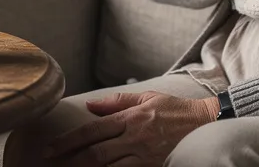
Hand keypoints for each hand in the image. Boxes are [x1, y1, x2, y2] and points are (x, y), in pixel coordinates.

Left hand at [44, 92, 217, 166]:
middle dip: (72, 159)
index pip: (92, 131)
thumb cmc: (175, 110)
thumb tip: (90, 106)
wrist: (208, 124)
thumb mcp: (147, 97)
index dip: (68, 141)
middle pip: (96, 153)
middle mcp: (135, 138)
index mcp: (131, 118)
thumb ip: (117, 102)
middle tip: (52, 163)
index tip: (50, 149)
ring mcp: (144, 155)